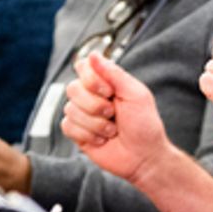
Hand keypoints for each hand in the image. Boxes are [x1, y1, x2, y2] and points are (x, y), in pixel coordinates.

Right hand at [60, 52, 171, 183]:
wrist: (144, 157)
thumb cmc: (145, 125)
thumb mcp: (135, 94)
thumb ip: (114, 73)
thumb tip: (93, 55)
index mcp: (107, 83)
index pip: (84, 67)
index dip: (92, 79)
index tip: (109, 91)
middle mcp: (92, 96)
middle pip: (73, 88)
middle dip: (95, 105)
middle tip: (113, 114)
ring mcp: (83, 114)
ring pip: (70, 109)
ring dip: (95, 123)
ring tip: (112, 130)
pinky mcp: (78, 133)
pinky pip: (68, 126)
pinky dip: (88, 134)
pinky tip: (102, 139)